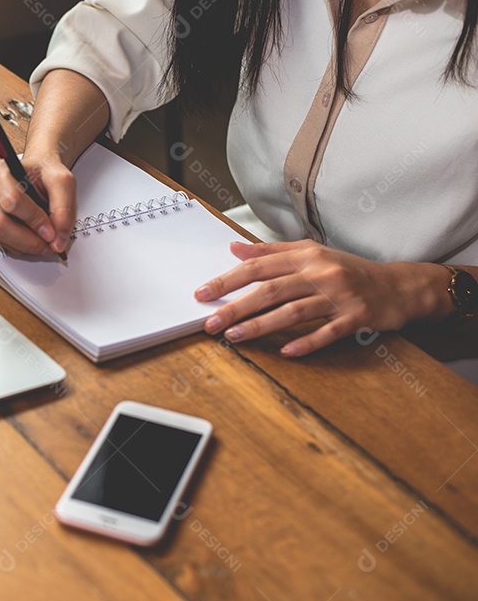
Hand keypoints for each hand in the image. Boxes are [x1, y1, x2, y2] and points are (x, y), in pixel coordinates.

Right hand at [0, 153, 75, 255]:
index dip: (34, 220)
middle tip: (48, 244)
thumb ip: (63, 209)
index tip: (52, 232)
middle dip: (27, 240)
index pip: (12, 201)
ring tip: (42, 242)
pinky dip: (17, 246)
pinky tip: (29, 239)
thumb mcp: (62, 181)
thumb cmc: (43, 172)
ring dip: (23, 246)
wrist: (36, 173)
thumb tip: (58, 240)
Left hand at [194, 240, 452, 356]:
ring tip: (234, 337)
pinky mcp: (357, 317)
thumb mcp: (311, 253)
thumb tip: (235, 248)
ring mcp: (339, 295)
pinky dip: (307, 342)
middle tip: (210, 323)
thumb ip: (271, 252)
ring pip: (293, 311)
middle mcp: (320, 272)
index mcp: (305, 255)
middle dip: (236, 307)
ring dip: (261, 325)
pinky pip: (329, 332)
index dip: (227, 280)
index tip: (201, 293)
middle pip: (270, 290)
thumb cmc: (348, 270)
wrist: (399, 285)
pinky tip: (286, 352)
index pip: (257, 267)